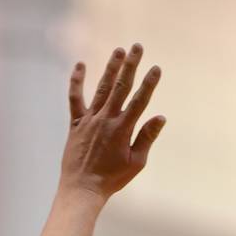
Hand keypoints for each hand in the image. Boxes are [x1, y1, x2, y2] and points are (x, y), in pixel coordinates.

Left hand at [61, 44, 166, 200]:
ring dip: (111, 68)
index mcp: (122, 129)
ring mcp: (89, 120)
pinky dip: (76, 81)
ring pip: (101, 88)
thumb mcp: (136, 163)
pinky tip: (81, 65)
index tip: (156, 68)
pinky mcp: (75, 123)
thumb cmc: (111, 179)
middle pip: (121, 87)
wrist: (82, 189)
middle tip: (137, 46)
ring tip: (119, 51)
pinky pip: (75, 98)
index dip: (149, 83)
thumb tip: (161, 117)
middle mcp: (106, 120)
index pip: (140, 101)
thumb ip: (147, 138)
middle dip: (131, 65)